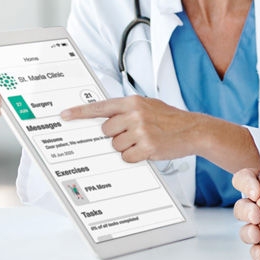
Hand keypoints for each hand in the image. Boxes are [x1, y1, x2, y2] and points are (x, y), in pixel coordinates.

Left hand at [60, 96, 197, 162]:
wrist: (194, 130)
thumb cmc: (171, 119)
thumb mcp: (149, 105)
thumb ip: (128, 109)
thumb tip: (106, 117)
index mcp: (133, 102)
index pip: (101, 107)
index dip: (80, 112)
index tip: (65, 115)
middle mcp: (135, 114)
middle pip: (106, 131)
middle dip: (115, 136)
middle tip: (132, 134)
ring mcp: (140, 131)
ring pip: (115, 146)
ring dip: (126, 148)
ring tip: (144, 141)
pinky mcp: (147, 147)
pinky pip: (127, 157)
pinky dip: (134, 157)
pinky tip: (148, 150)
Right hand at [233, 150, 259, 259]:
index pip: (245, 179)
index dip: (246, 184)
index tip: (258, 191)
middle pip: (241, 206)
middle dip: (245, 211)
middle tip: (258, 216)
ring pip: (246, 229)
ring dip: (247, 233)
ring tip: (258, 235)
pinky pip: (258, 250)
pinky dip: (257, 252)